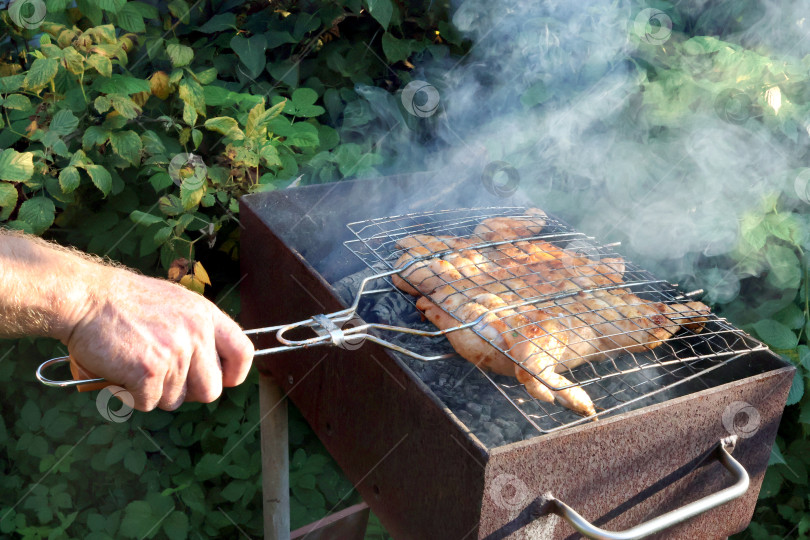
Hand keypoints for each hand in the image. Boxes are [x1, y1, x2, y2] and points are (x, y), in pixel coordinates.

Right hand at [65, 267, 253, 410]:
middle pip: (210, 391)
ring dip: (152, 392)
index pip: (243, 353)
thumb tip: (205, 366)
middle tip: (162, 379)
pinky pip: (147, 403)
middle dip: (187, 393)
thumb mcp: (175, 303)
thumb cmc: (123, 302)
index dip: (233, 375)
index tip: (221, 381)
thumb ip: (194, 331)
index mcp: (206, 316)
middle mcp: (197, 334)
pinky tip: (118, 371)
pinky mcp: (150, 372)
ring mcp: (176, 354)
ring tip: (132, 364)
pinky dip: (130, 395)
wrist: (85, 297)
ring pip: (174, 400)